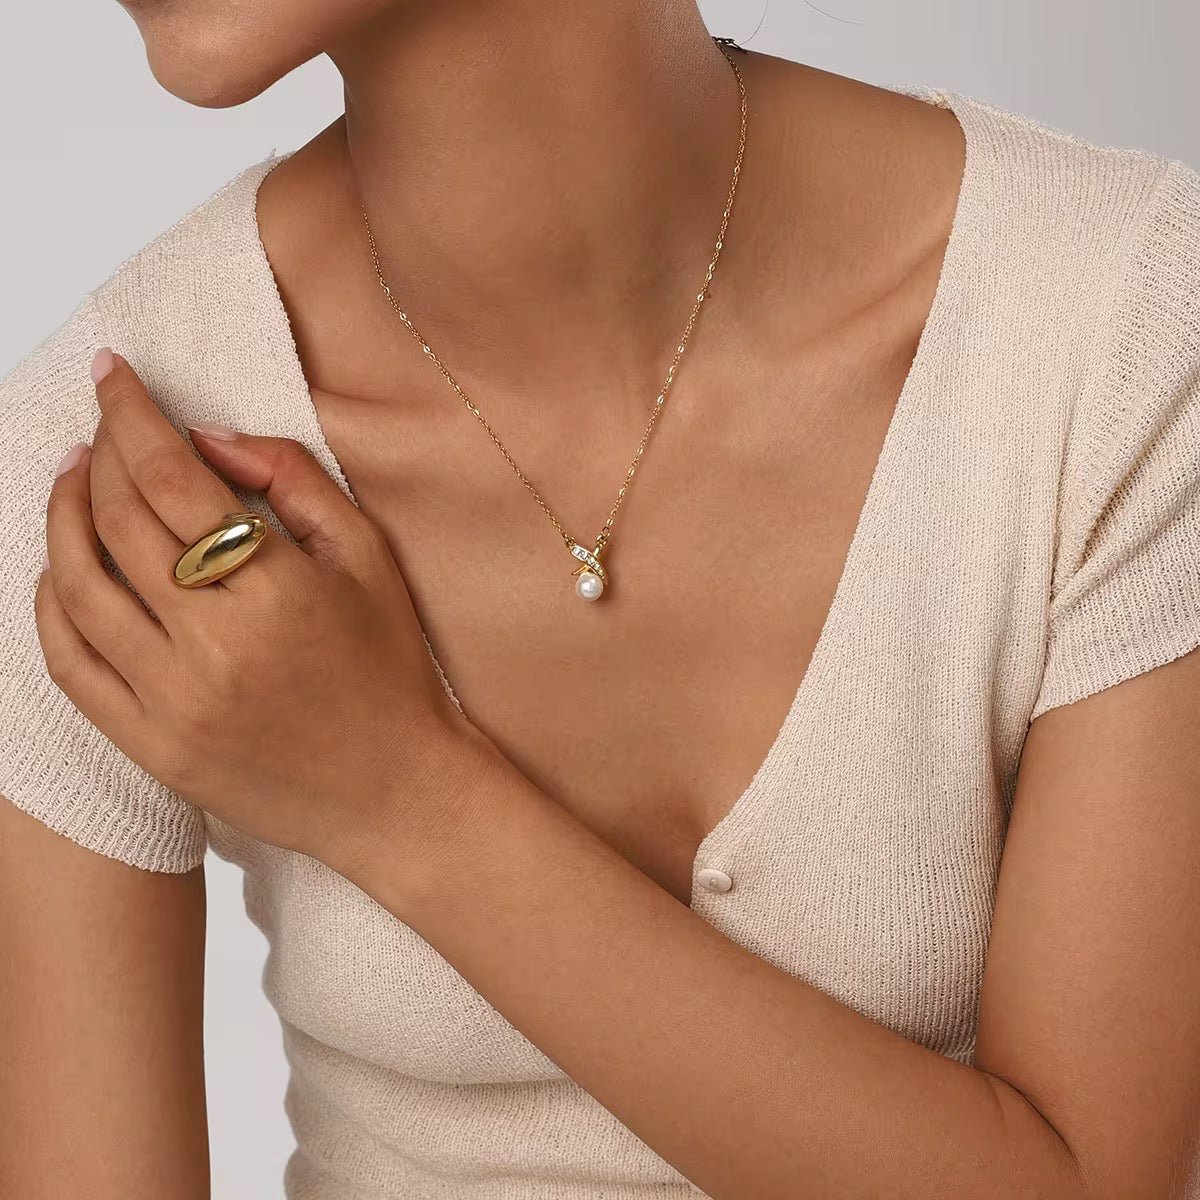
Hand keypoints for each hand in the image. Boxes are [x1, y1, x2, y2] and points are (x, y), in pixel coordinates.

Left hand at [35, 349, 506, 877]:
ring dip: (61, 519)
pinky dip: (49, 606)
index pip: (170, 478)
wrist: (394, 790)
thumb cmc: (390, 670)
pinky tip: (59, 568)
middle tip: (101, 422)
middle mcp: (213, 646)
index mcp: (276, 591)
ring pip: (77, 589)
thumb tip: (205, 436)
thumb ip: (292, 480)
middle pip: (118, 522)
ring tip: (72, 480)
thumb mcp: (368, 557)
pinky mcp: (151, 747)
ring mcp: (173, 703)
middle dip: (99, 453)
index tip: (112, 375)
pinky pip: (71, 665)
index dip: (131, 415)